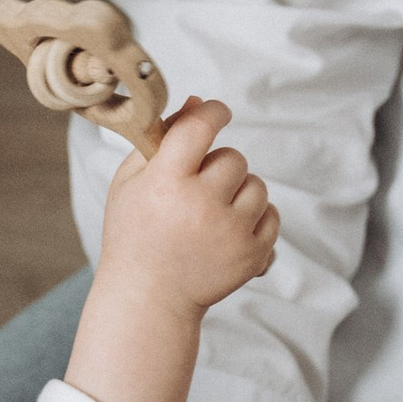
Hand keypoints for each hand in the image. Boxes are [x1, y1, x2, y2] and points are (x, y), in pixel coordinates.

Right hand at [97, 97, 277, 319]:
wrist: (148, 299)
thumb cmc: (134, 234)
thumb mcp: (130, 182)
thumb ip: (162, 139)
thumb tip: (198, 103)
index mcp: (165, 182)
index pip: (200, 127)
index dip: (213, 112)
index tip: (216, 113)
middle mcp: (201, 205)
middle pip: (234, 158)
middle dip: (219, 167)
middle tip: (197, 189)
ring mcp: (230, 232)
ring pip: (257, 185)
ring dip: (239, 192)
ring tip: (211, 214)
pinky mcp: (252, 255)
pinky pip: (271, 215)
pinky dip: (254, 219)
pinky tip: (227, 231)